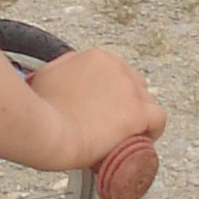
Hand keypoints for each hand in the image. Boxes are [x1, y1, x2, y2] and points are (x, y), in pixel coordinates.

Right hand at [22, 45, 164, 173]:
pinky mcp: (138, 112)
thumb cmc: (40, 111)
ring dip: (136, 117)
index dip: (107, 92)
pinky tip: (141, 140)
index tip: (100, 105)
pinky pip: (158, 120)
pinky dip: (152, 131)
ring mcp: (129, 89)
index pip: (113, 72)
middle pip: (131, 84)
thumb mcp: (43, 78)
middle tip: (108, 121)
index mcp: (94, 58)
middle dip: (122, 102)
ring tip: (122, 134)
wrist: (47, 131)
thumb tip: (57, 81)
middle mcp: (115, 68)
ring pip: (146, 101)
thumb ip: (57, 74)